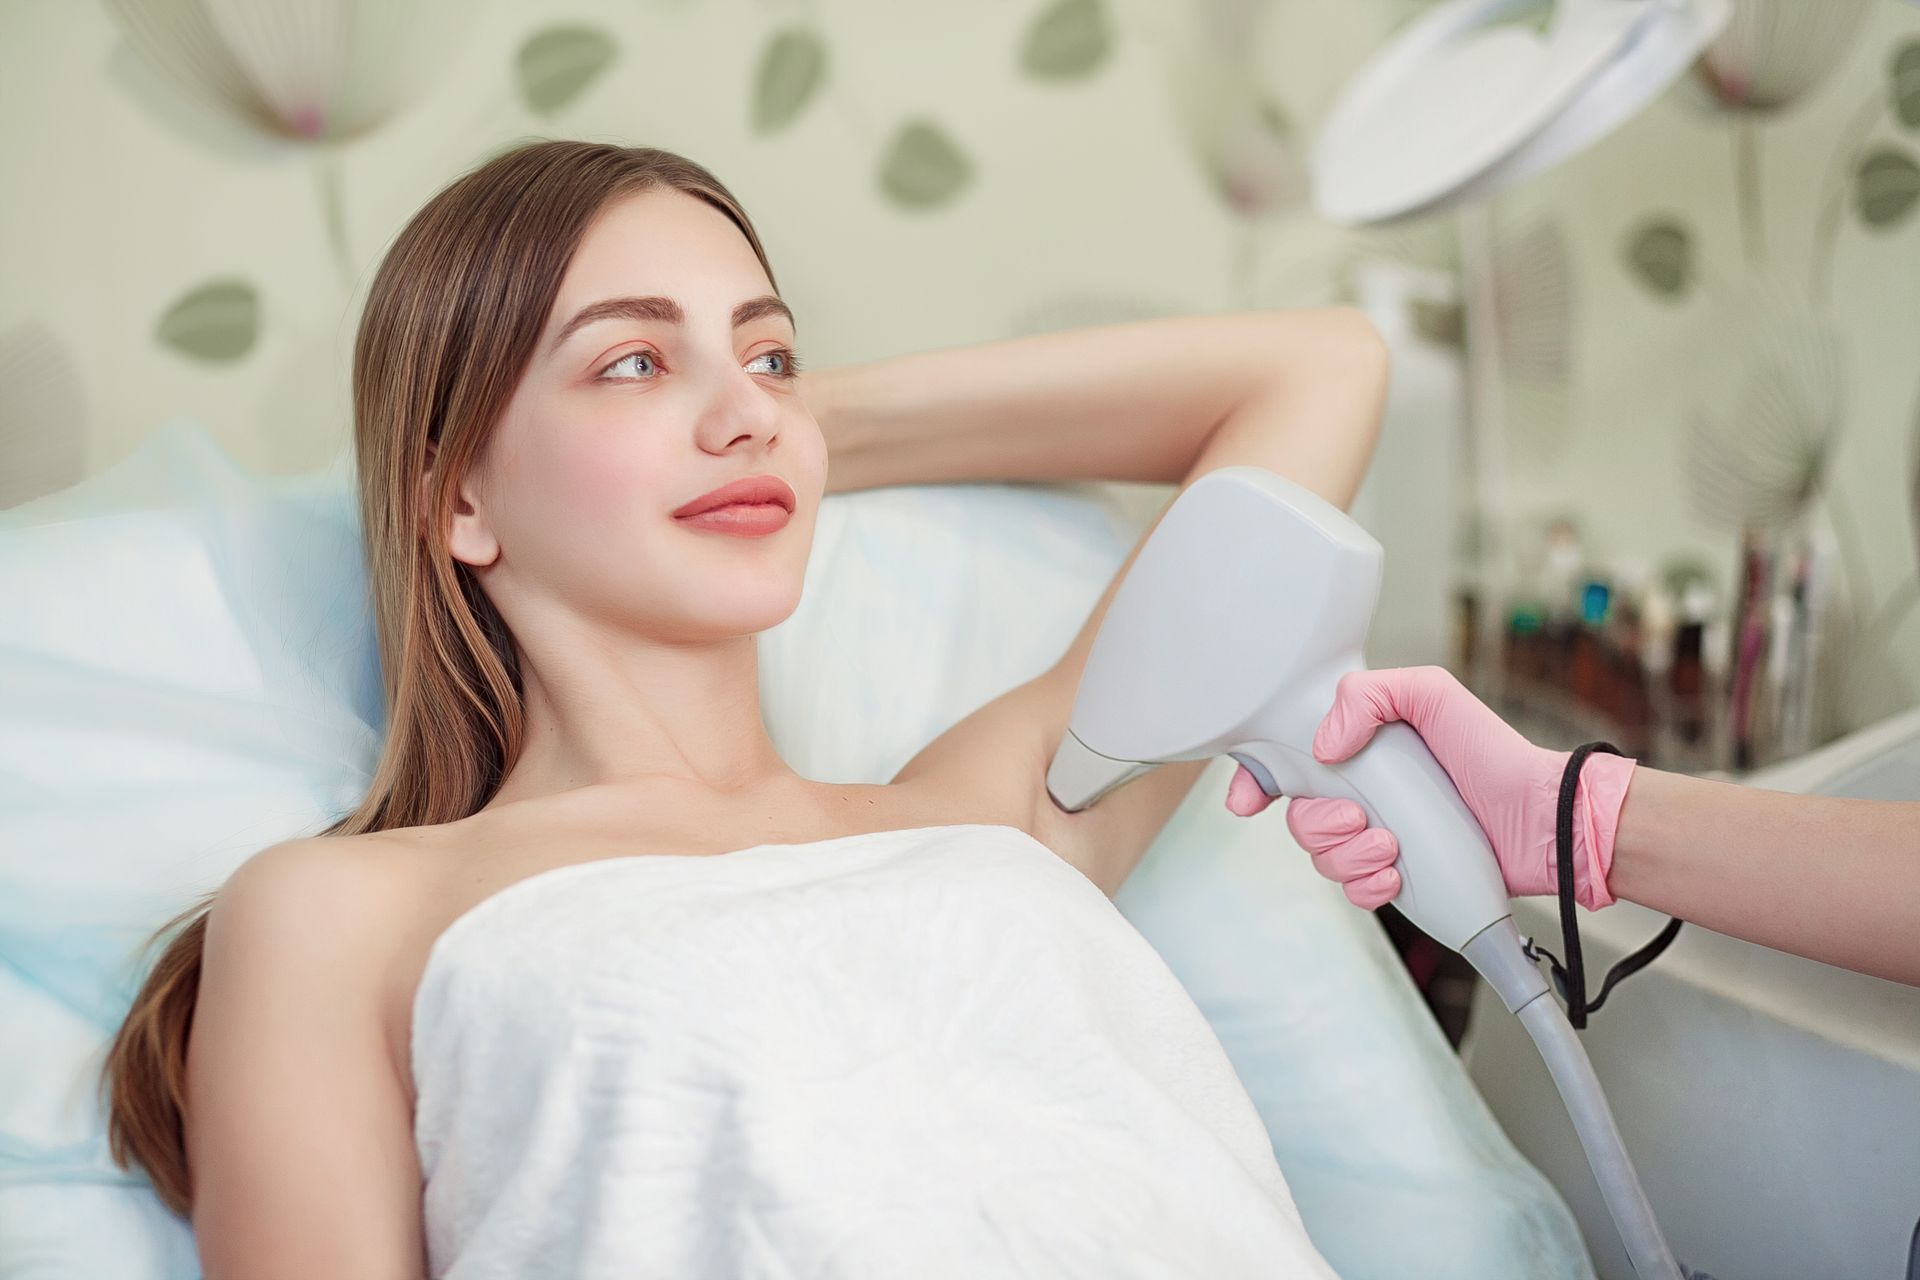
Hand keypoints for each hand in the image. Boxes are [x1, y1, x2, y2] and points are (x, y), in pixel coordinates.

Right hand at [1223, 665, 1635, 911]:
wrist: (1539, 822)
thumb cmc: (1495, 755)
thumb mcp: (1432, 694)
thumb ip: (1368, 695)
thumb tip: (1323, 746)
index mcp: (1358, 750)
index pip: (1285, 763)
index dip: (1254, 782)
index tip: (1248, 801)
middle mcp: (1362, 793)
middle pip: (1297, 818)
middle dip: (1320, 823)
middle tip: (1361, 817)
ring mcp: (1377, 838)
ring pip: (1322, 858)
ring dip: (1350, 856)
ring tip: (1394, 846)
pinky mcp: (1396, 879)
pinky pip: (1353, 893)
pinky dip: (1368, 886)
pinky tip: (1398, 875)